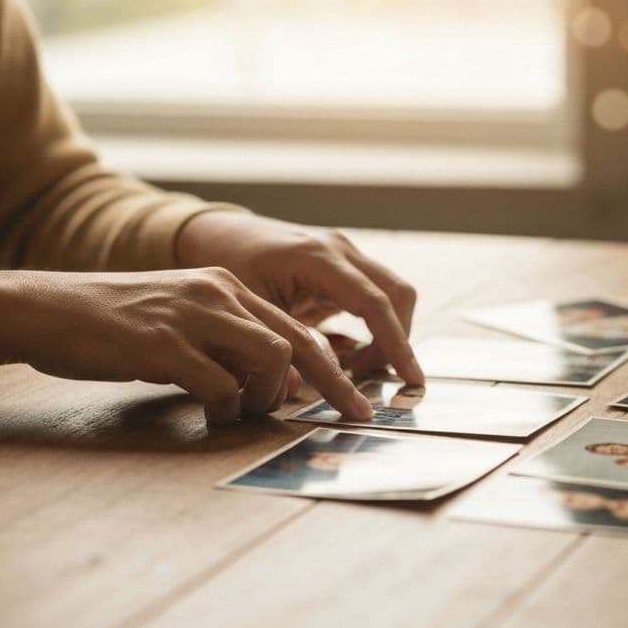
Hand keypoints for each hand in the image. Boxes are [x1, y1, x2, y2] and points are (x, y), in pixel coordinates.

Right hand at [0, 268, 373, 423]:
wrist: (44, 309)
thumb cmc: (112, 325)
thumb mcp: (181, 321)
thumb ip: (225, 342)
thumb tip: (269, 381)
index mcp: (226, 286)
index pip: (297, 324)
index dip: (332, 364)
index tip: (354, 395)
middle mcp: (217, 293)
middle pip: (299, 341)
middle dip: (336, 384)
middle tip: (358, 416)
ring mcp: (191, 316)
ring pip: (272, 355)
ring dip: (273, 395)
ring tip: (250, 411)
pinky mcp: (161, 344)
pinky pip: (219, 382)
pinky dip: (226, 406)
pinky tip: (212, 414)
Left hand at [175, 213, 423, 384]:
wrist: (217, 233)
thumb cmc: (225, 266)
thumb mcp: (245, 309)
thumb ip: (273, 346)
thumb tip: (293, 393)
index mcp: (317, 257)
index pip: (374, 302)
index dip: (395, 343)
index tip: (410, 378)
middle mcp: (339, 250)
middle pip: (397, 294)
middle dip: (398, 340)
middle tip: (375, 380)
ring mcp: (345, 256)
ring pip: (392, 295)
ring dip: (386, 335)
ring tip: (355, 369)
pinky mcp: (344, 268)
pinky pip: (375, 298)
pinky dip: (374, 329)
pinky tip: (348, 355)